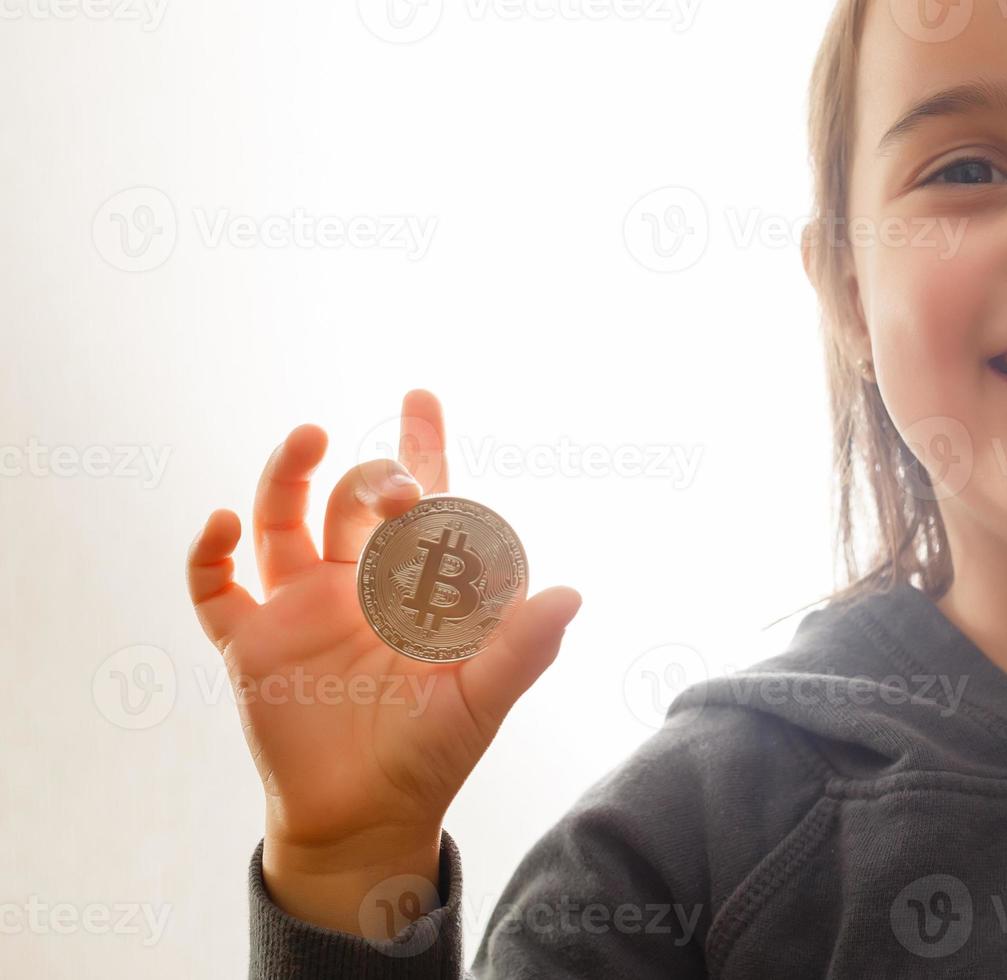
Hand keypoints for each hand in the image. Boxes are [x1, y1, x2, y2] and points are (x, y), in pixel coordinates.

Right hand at [186, 389, 579, 929]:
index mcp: (414, 583)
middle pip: (356, 502)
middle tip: (399, 489)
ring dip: (287, 477)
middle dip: (376, 480)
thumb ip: (523, 648)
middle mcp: (356, 581)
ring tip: (305, 436)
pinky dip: (208, 555)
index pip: (423, 500)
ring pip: (283, 521)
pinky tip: (224, 525)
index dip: (422, 447)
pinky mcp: (250, 642)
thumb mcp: (481, 701)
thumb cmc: (432, 753)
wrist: (364, 818)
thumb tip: (572, 594)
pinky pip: (215, 588)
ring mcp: (299, 608)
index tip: (420, 397)